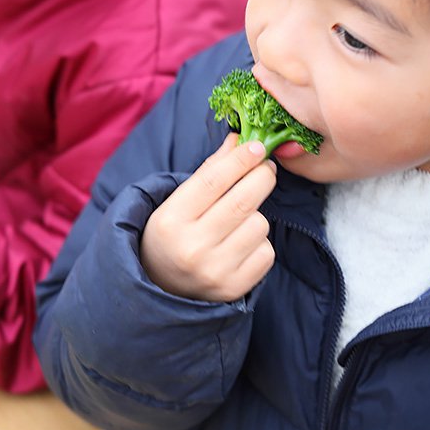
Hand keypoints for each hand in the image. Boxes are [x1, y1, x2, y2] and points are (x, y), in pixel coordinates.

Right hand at [141, 134, 276, 301]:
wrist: (162, 289)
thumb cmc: (174, 235)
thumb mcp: (178, 202)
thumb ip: (211, 170)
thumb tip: (240, 140)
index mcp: (171, 220)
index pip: (214, 180)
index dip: (240, 159)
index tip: (257, 146)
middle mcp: (191, 248)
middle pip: (243, 201)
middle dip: (262, 177)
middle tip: (266, 168)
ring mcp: (214, 271)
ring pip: (259, 225)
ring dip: (256, 216)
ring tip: (240, 220)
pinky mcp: (234, 288)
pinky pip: (266, 252)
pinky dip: (260, 244)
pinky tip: (242, 246)